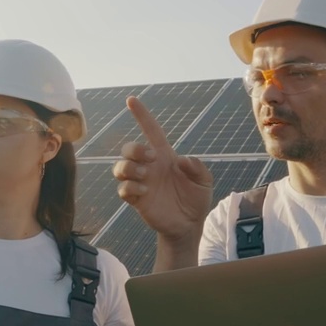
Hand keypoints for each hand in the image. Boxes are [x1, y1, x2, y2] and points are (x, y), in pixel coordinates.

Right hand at [112, 96, 211, 241]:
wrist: (189, 225)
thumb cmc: (196, 200)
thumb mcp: (205, 181)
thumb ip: (198, 168)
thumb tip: (182, 161)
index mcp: (165, 157)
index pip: (151, 131)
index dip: (142, 115)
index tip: (132, 100)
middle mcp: (149, 167)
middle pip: (129, 148)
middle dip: (135, 150)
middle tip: (151, 160)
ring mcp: (141, 183)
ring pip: (120, 167)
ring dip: (128, 168)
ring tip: (146, 176)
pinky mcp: (136, 200)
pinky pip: (123, 189)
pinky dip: (130, 187)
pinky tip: (145, 191)